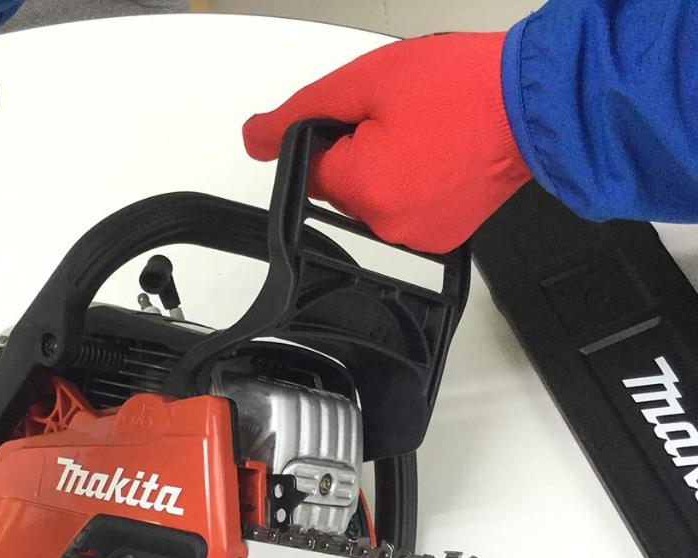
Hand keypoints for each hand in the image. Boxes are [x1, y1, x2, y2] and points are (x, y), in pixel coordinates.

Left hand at [244, 33, 531, 252]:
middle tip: (406, 119)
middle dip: (362, 152)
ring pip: (374, 200)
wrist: (539, 103)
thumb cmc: (465, 87)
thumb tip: (255, 138)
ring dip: (389, 168)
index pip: (311, 173)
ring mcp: (418, 238)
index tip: (367, 116)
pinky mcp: (441, 238)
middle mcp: (389, 226)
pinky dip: (414, 186)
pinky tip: (442, 157)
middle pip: (343, 189)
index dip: (333, 137)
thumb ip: (300, 113)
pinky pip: (405, 211)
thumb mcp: (367, 82)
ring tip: (431, 134)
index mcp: (366, 190)